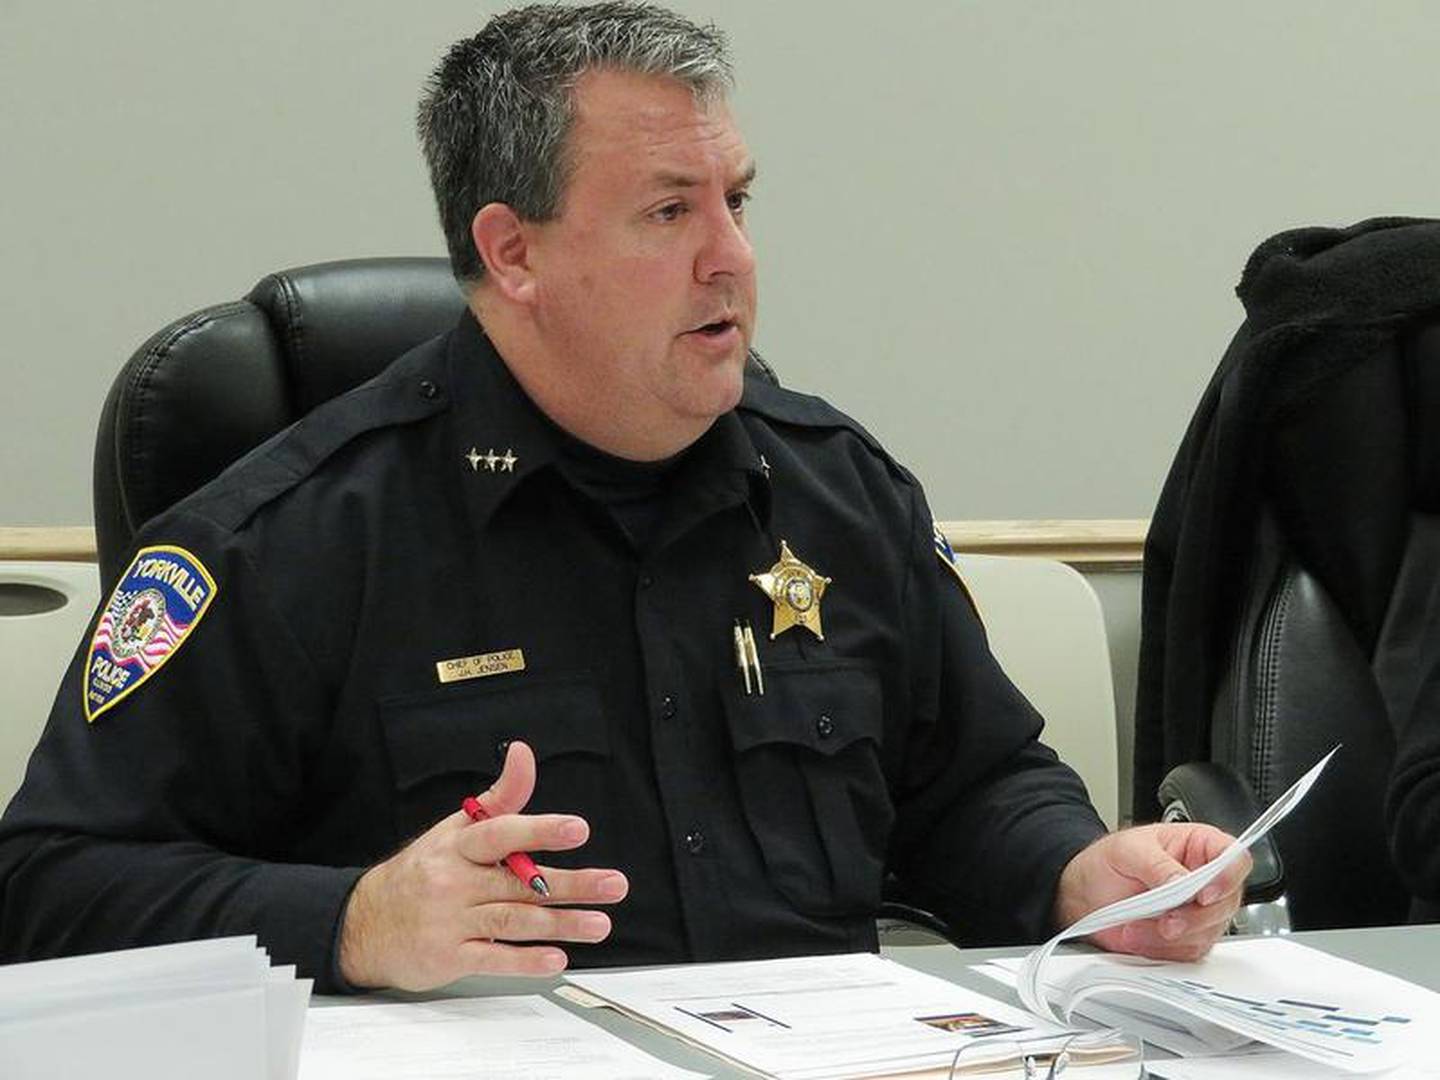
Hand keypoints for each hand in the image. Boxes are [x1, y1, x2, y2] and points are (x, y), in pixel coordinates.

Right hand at [338, 741, 628, 989]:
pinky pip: (493, 958)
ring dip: (561, 923)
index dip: (540, 830)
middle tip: (613, 885)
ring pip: (514, 920)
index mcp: (459, 845)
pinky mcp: (449, 956)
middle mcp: (454, 881)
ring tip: (599, 923)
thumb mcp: (456, 828)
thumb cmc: (423, 871)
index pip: (502, 833)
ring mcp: (451, 920)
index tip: (578, 829)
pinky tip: (556, 958)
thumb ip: (500, 796)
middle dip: (572, 885)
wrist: (365, 923)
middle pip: (520, 882)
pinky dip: (525, 960)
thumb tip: (524, 753)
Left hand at [1054, 823, 1250, 961]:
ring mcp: (1198, 912)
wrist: (1084, 894)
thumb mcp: (1127, 850)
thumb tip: (1182, 882)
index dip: (1227, 878)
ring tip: (1136, 927)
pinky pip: (1189, 952)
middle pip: (1227, 903)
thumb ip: (1157, 865)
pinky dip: (1163, 950)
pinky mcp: (1186, 938)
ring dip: (1172, 937)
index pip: (1234, 859)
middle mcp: (1205, 881)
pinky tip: (1138, 937)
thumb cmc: (1107, 862)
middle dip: (1194, 917)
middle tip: (1165, 921)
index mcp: (1199, 847)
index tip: (1203, 894)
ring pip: (1209, 933)